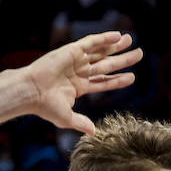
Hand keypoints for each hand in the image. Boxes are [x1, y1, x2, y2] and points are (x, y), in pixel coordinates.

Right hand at [21, 32, 142, 134]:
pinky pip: (91, 42)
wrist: (31, 92)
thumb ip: (82, 123)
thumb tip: (95, 134)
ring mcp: (76, 60)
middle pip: (106, 65)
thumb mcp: (67, 118)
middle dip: (123, 59)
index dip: (118, 80)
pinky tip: (117, 36)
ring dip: (116, 46)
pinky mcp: (71, 50)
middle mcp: (80, 72)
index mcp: (79, 87)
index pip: (104, 82)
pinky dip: (104, 39)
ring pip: (101, 52)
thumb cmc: (45, 107)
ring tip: (131, 41)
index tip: (132, 77)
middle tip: (140, 54)